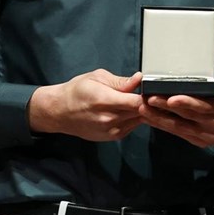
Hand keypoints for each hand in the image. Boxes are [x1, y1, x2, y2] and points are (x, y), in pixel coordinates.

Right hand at [28, 69, 143, 140]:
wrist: (59, 112)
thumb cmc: (77, 91)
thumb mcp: (98, 77)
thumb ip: (121, 81)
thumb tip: (139, 79)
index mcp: (105, 101)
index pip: (137, 102)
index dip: (149, 96)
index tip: (154, 89)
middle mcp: (108, 119)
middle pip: (140, 113)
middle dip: (149, 103)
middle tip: (153, 93)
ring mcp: (110, 131)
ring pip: (138, 121)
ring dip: (143, 112)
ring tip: (142, 100)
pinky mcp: (111, 137)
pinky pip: (131, 127)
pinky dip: (134, 118)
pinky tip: (130, 109)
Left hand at [138, 70, 213, 147]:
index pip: (205, 106)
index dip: (188, 102)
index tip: (171, 98)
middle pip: (188, 116)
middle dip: (167, 108)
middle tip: (149, 99)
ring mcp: (208, 136)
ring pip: (180, 127)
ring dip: (160, 118)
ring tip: (144, 108)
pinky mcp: (199, 141)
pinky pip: (179, 133)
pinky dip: (163, 125)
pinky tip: (150, 117)